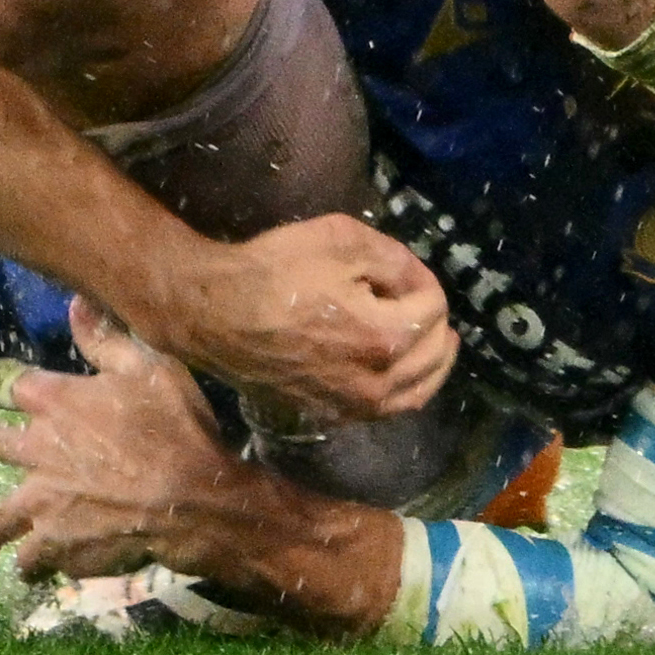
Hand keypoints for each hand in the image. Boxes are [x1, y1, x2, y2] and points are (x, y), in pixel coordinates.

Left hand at [0, 302, 264, 582]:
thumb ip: (106, 340)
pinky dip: (36, 562)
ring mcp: (40, 504)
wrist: (193, 502)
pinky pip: (30, 560)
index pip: (1, 381)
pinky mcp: (54, 547)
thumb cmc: (176, 428)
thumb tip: (75, 302)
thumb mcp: (150, 368)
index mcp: (54, 401)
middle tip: (3, 449)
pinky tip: (45, 564)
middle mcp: (34, 452)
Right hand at [141, 213, 456, 431]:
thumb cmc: (274, 271)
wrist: (215, 314)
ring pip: (417, 392)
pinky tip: (402, 373)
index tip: (402, 266)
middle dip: (437, 323)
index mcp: (384, 338)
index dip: (423, 279)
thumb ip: (391, 258)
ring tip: (439, 343)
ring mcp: (354, 405)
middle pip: (434, 354)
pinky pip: (387, 410)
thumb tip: (414, 279)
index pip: (433, 308)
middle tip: (425, 300)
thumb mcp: (339, 240)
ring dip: (434, 364)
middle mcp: (376, 382)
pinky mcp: (332, 414)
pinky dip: (407, 389)